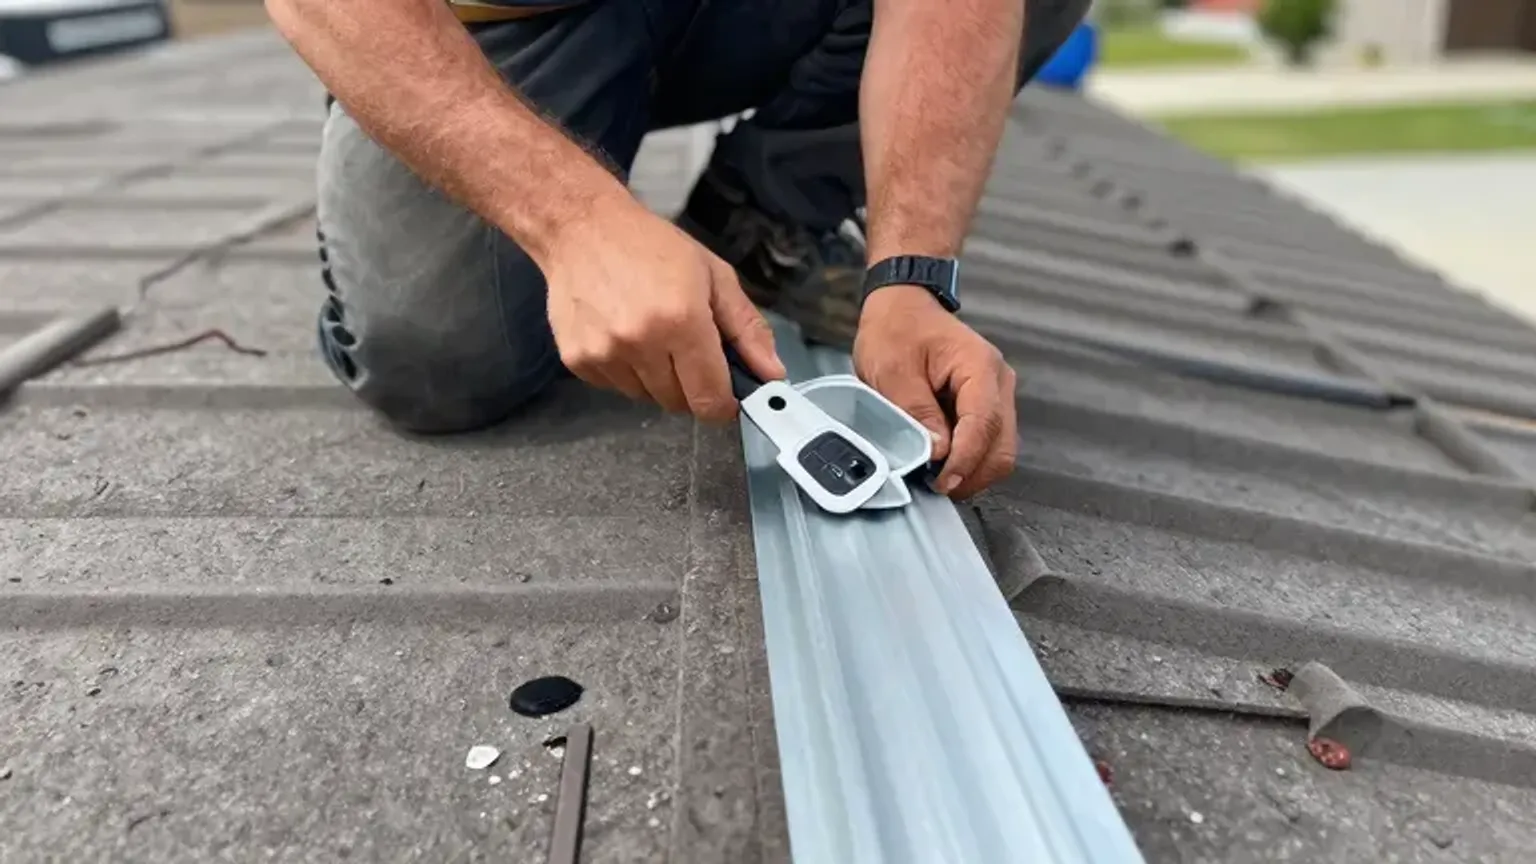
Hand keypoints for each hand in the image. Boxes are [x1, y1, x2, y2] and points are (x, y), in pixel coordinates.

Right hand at [542, 194, 784, 422]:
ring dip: (656, 379)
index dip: (723, 404)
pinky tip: (622, 334)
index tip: (726, 395)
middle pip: (679, 403)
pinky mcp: (577, 359)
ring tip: (650, 335)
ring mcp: (604, 354)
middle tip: (685, 348)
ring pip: (646, 397)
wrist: (581, 228)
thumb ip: (746, 328)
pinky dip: (625, 372)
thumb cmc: (651, 246)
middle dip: (690, 385)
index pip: (710, 398)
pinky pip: (614, 388)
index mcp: (682, 321)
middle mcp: (641, 343)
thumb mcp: (713, 276)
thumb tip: (772, 374)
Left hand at [853, 285, 1017, 498]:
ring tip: (935, 478)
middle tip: (936, 487)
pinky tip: (942, 464)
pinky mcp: (986, 407)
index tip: (942, 482)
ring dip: (971, 470)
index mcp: (979, 366)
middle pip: (1002, 445)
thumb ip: (916, 411)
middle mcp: (998, 382)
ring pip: (999, 450)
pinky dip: (968, 460)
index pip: (984, 424)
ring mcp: (996, 396)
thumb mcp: (892, 370)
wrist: (902, 308)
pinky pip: (988, 443)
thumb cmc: (897, 329)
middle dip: (972, 473)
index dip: (966, 460)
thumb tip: (937, 452)